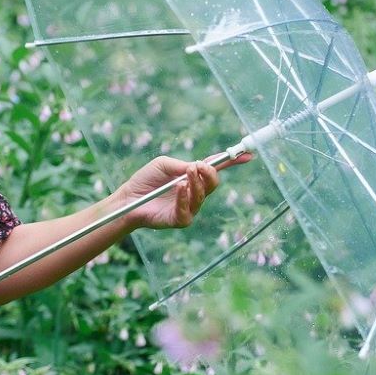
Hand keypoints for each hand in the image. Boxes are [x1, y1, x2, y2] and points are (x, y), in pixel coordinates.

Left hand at [114, 152, 253, 229]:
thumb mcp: (163, 164)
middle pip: (213, 184)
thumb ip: (181, 164)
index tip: (247, 154)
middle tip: (197, 166)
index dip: (232, 162)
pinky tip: (180, 187)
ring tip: (186, 173)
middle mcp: (194, 192)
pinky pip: (188, 210)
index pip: (216, 169)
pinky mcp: (180, 220)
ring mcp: (189, 207)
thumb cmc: (146, 180)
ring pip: (202, 195)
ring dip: (196, 182)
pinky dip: (185, 197)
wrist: (128, 198)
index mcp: (192, 177)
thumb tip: (199, 166)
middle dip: (209, 173)